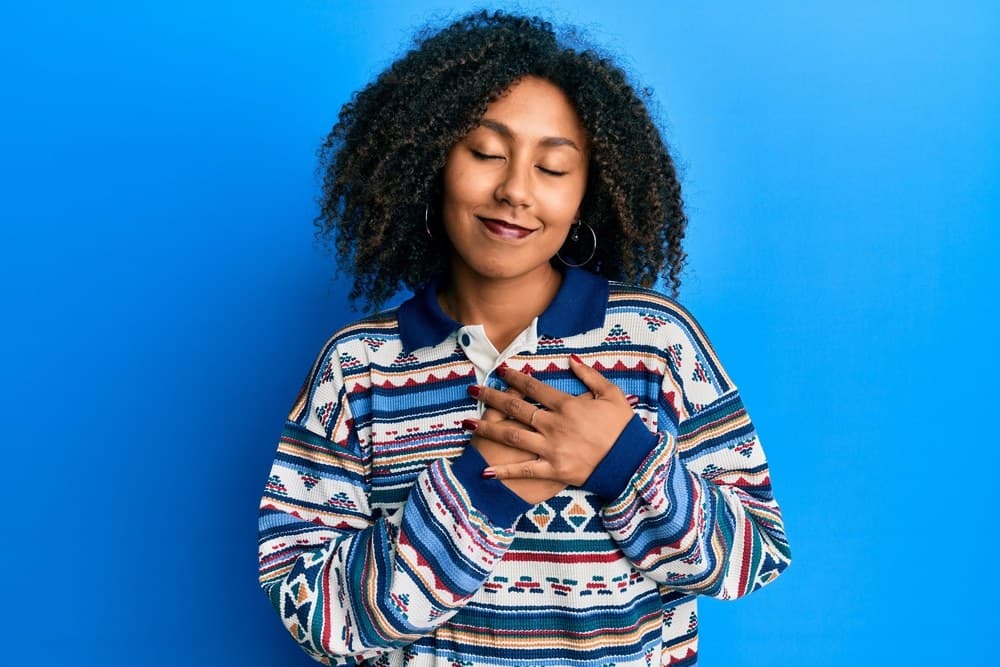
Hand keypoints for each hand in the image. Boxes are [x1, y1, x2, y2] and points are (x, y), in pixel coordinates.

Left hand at [464, 354, 634, 486]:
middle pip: (516, 409)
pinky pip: (524, 470)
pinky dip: (504, 471)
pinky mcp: (553, 471)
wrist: (631, 461)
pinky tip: (484, 470)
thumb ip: (590, 375)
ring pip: (512, 436)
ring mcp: (551, 449)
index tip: (500, 371)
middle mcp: (554, 425)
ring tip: (466, 422)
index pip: (534, 388)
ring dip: (487, 428)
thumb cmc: (623, 427)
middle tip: (473, 390)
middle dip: (492, 398)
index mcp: (567, 405)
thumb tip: (571, 359)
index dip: (515, 378)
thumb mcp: (611, 394)